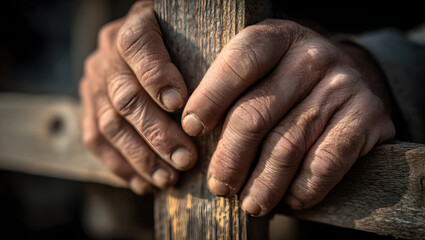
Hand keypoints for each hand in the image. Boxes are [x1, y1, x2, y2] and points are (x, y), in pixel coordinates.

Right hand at [79, 1, 196, 193]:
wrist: (146, 46)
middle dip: (157, 133)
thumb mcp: (192, 35)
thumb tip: (217, 95)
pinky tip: (145, 183)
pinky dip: (121, 166)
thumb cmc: (182, 45)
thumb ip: (198, 51)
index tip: (179, 103)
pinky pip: (97, 140)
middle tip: (186, 159)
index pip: (137, 44)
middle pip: (126, 96)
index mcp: (134, 25)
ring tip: (170, 178)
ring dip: (141, 157)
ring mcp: (94, 82)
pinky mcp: (88, 107)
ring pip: (111, 124)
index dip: (155, 75)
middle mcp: (108, 54)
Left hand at [182, 19, 394, 215]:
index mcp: (278, 37)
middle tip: (219, 186)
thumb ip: (231, 92)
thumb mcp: (262, 70)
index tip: (191, 128)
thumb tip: (193, 134)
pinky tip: (289, 201)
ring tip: (249, 204)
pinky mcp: (368, 116)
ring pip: (287, 146)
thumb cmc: (290, 82)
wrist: (354, 77)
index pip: (238, 63)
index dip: (209, 99)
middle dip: (230, 158)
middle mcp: (311, 57)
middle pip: (255, 114)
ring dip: (263, 184)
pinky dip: (302, 189)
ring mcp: (342, 85)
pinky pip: (325, 163)